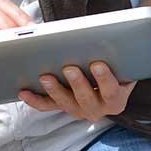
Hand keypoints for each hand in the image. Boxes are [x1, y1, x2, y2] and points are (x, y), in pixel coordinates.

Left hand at [19, 61, 136, 119]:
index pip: (111, 91)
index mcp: (116, 99)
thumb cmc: (118, 66)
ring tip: (45, 77)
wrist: (113, 78)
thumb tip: (115, 40)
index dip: (105, 79)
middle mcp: (98, 109)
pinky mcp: (62, 106)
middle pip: (87, 99)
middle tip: (69, 68)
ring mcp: (79, 109)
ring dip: (54, 90)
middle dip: (77, 84)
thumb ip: (121, 56)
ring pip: (65, 103)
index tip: (97, 64)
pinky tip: (24, 91)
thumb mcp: (125, 63)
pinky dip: (35, 99)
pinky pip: (47, 106)